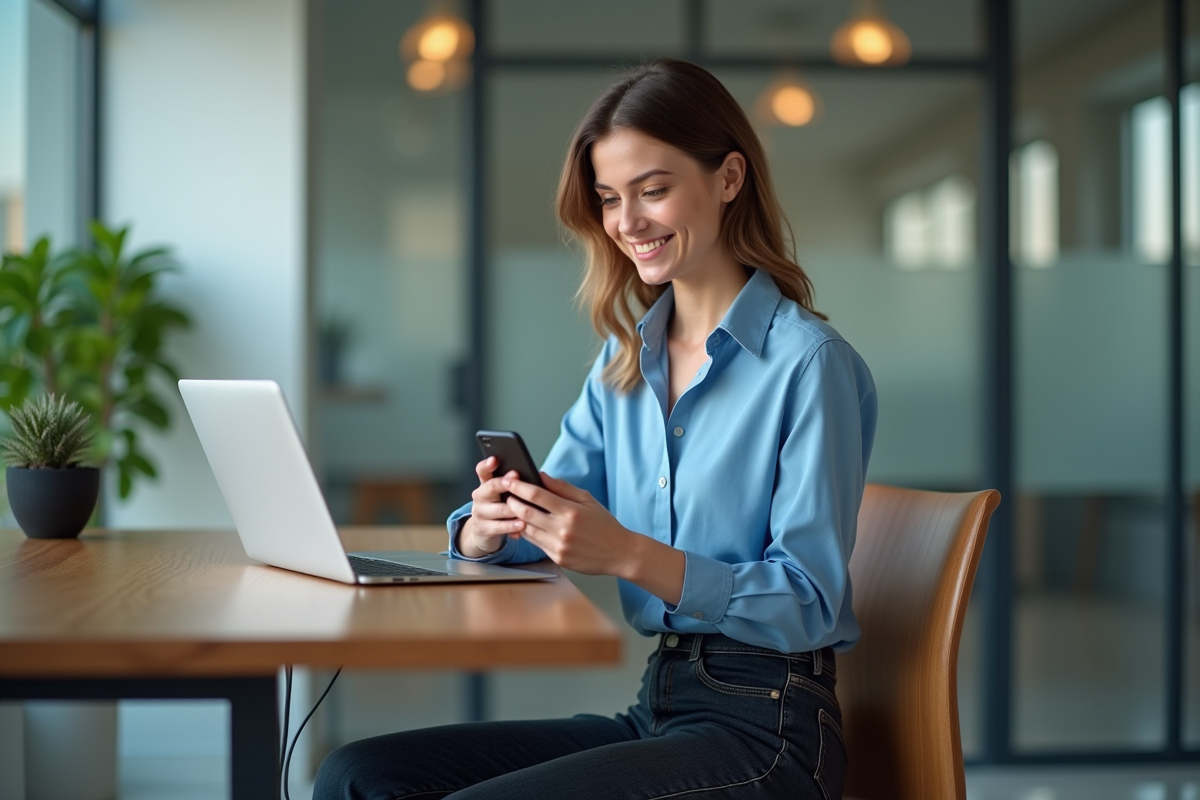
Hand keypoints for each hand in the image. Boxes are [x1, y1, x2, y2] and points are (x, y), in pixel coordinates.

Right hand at [458, 456, 525, 557]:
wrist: (485, 531)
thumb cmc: (502, 508)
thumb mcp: (505, 494)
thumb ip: (516, 484)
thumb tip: (539, 475)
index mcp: (486, 483)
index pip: (483, 470)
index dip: (487, 465)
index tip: (494, 459)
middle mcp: (480, 495)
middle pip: (490, 487)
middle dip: (504, 483)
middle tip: (516, 477)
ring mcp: (480, 512)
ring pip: (498, 509)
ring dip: (514, 508)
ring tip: (527, 508)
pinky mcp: (482, 528)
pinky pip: (499, 527)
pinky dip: (512, 526)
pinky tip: (522, 525)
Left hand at [505, 473, 685, 603]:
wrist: (619, 553)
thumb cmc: (604, 524)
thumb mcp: (587, 500)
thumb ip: (562, 487)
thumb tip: (541, 475)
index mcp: (571, 511)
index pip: (537, 495)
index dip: (519, 486)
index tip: (509, 480)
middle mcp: (562, 529)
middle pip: (526, 513)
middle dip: (512, 502)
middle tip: (506, 494)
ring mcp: (558, 546)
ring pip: (527, 529)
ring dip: (516, 518)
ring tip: (512, 508)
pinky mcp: (557, 558)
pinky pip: (536, 543)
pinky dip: (528, 533)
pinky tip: (526, 525)